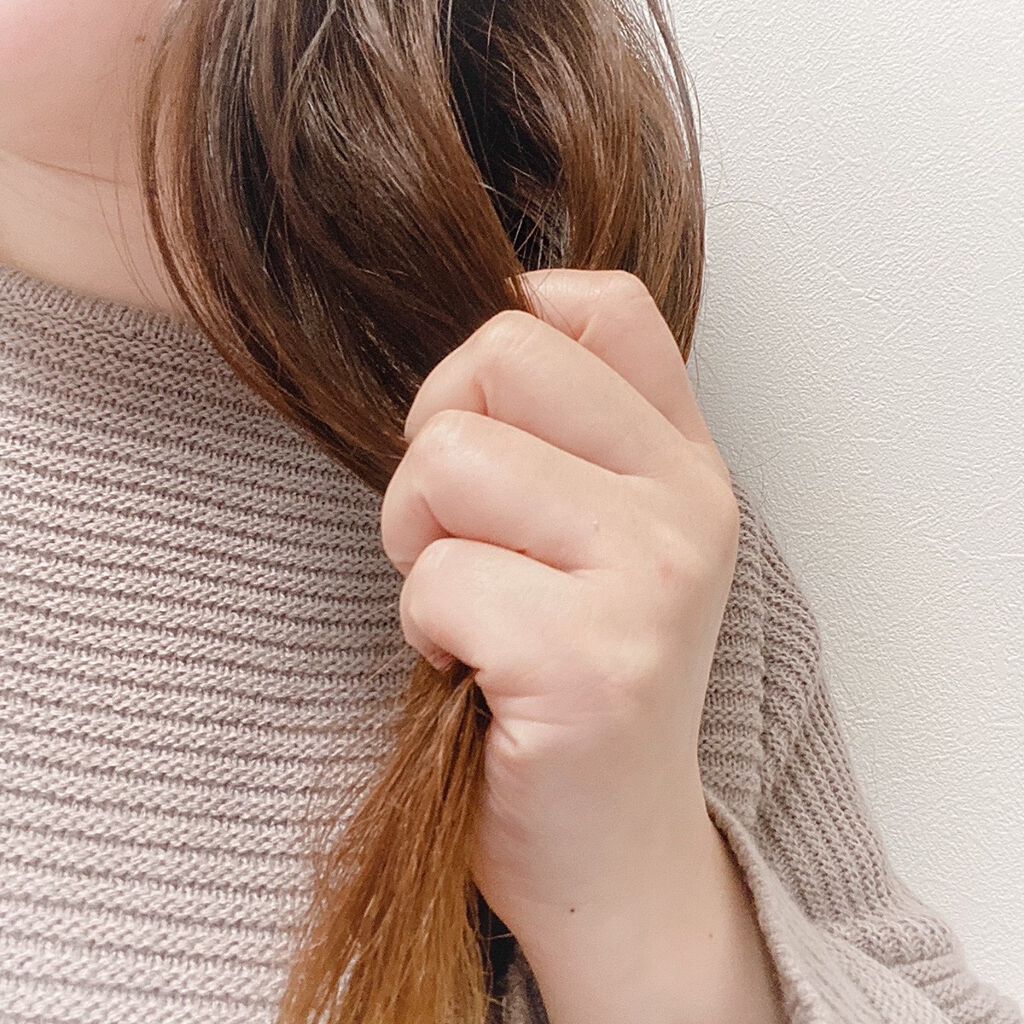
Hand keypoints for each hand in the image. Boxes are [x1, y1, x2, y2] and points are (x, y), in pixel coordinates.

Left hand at [380, 269, 740, 972]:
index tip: (484, 438)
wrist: (609, 844)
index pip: (597, 304)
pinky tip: (474, 674)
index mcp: (683, 461)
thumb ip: (560, 438)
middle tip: (458, 540)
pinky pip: (438, 579)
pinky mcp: (591, 661)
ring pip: (450, 460)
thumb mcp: (596, 540)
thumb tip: (464, 364)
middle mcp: (685, 504)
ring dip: (421, 544)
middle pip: (498, 356)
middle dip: (434, 447)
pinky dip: (426, 629)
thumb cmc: (571, 681)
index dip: (499, 345)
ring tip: (468, 612)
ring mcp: (651, 579)